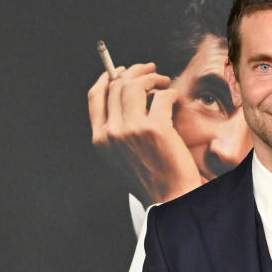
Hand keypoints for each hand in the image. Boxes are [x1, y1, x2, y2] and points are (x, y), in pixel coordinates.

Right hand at [88, 62, 202, 205]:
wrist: (170, 199)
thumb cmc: (151, 179)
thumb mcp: (122, 157)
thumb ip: (117, 130)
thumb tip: (123, 93)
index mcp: (101, 141)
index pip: (96, 97)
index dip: (107, 78)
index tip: (120, 71)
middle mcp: (112, 134)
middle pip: (116, 86)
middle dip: (135, 72)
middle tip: (151, 71)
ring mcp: (131, 130)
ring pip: (135, 85)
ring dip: (152, 78)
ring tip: (164, 83)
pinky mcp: (155, 129)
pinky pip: (161, 96)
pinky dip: (170, 93)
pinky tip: (175, 99)